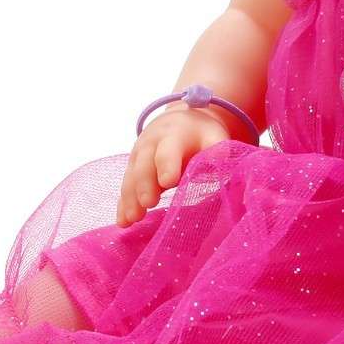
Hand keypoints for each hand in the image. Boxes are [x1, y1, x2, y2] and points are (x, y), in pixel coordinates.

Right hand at [116, 106, 230, 226]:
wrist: (178, 121)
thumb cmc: (200, 135)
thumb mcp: (213, 136)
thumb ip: (217, 150)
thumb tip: (220, 164)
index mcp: (173, 135)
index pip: (168, 150)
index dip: (167, 165)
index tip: (168, 182)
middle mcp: (150, 145)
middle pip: (144, 165)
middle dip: (145, 184)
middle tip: (148, 203)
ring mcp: (138, 157)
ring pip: (131, 178)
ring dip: (130, 199)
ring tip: (132, 219)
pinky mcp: (132, 170)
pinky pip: (126, 187)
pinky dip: (123, 205)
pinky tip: (123, 222)